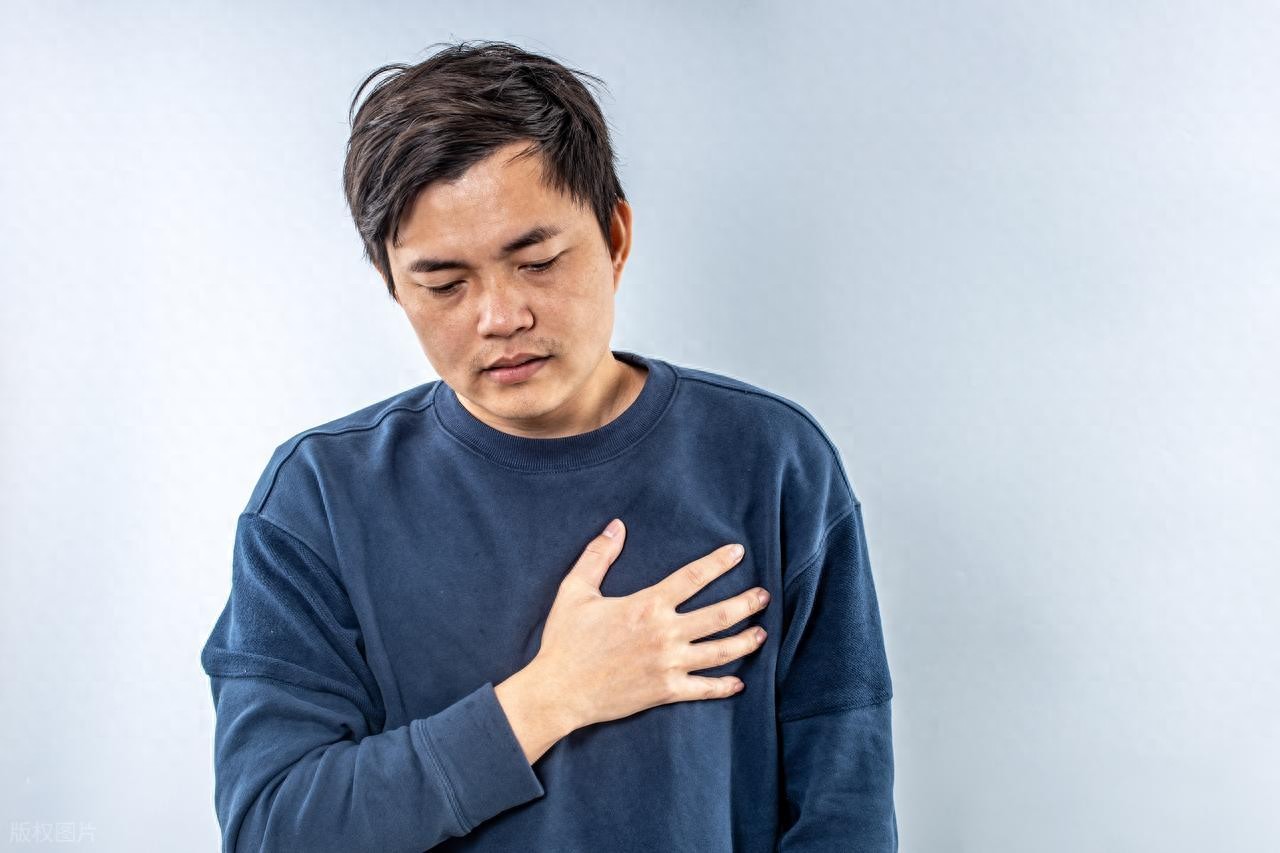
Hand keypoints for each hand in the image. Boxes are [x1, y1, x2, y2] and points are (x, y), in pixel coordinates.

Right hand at [531, 517, 769, 729]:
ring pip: (720, 652)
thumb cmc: (565, 641)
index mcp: (647, 605)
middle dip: (746, 603)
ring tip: (761, 633)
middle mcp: (665, 634)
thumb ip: (598, 556)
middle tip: (764, 596)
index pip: (692, 577)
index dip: (718, 563)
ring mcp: (669, 664)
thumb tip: (617, 526)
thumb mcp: (575, 591)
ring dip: (745, 642)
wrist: (559, 691)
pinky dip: (724, 686)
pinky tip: (739, 682)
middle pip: (718, 615)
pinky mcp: (666, 691)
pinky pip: (704, 689)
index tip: (738, 553)